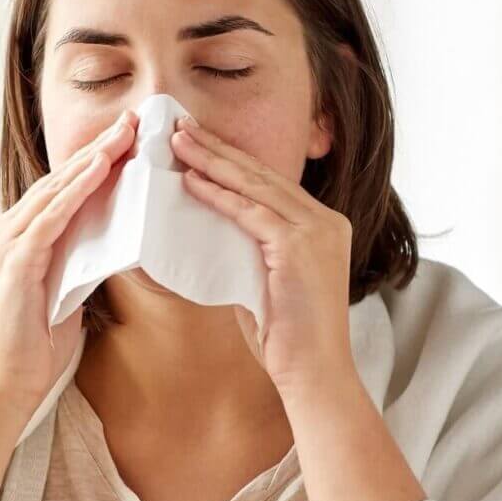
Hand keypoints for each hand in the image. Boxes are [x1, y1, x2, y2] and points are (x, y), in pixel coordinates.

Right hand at [0, 108, 136, 417]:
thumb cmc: (38, 343)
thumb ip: (80, 257)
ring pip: (55, 192)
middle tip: (132, 121)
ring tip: (124, 135)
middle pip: (58, 182)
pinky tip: (100, 170)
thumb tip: (115, 234)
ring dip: (92, 161)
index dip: (93, 163)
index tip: (127, 138)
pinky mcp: (14, 263)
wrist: (9, 383)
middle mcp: (5, 233)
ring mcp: (5, 246)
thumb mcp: (66, 288)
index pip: (60, 191)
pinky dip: (76, 192)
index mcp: (15, 237)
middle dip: (97, 150)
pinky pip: (51, 218)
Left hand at [172, 115, 425, 500]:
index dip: (229, 160)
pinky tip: (191, 182)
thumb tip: (208, 233)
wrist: (314, 375)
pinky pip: (251, 212)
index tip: (195, 141)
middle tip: (178, 125)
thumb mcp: (265, 282)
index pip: (267, 183)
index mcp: (321, 226)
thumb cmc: (287, 339)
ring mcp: (316, 231)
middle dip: (216, 148)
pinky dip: (219, 195)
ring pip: (254, 186)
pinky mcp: (300, 248)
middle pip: (260, 174)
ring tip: (176, 141)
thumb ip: (247, 252)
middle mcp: (325, 221)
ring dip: (211, 161)